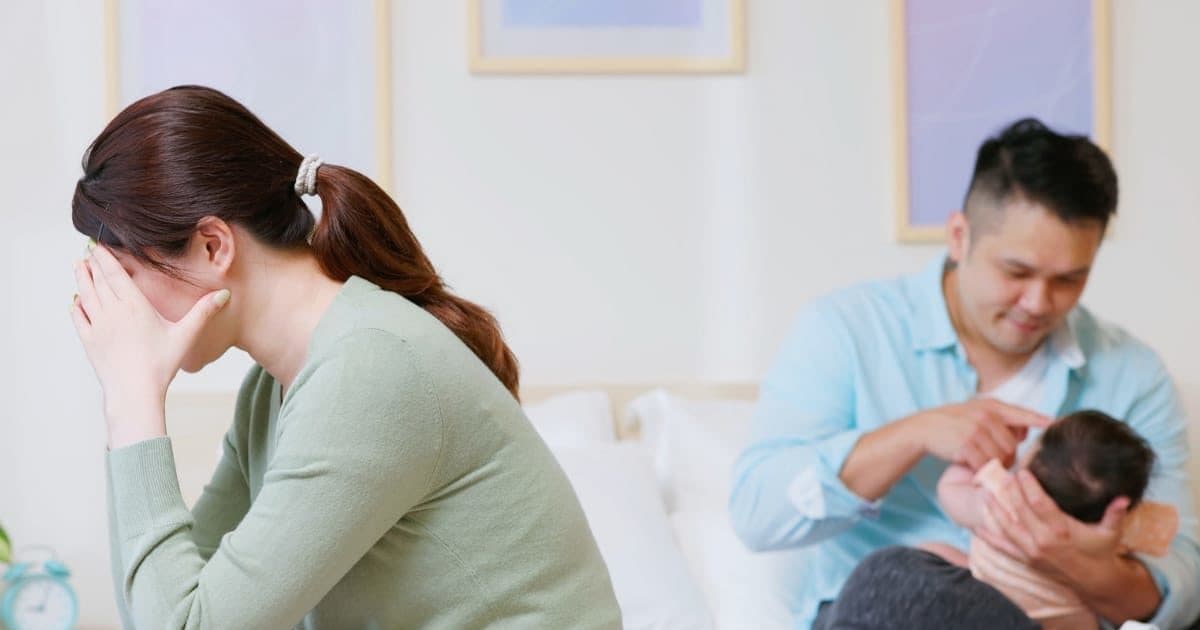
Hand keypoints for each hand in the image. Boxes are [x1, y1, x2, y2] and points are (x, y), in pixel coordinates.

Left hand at [70, 244, 229, 445]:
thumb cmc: (161, 364)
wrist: (134, 392)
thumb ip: (203, 312)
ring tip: (78, 266)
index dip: (106, 258)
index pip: (115, 275)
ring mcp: (97, 326)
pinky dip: (76, 306)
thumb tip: (225, 294)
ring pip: (85, 295)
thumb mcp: (185, 335)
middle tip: (87, 250)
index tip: (99, 246)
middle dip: (92, 264)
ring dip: (81, 279)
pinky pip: (78, 318)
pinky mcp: (89, 341)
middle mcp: (112, 312)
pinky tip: (76, 301)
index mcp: (135, 306)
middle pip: (98, 281)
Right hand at [914, 399, 1050, 470]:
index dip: (1035, 419)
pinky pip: (984, 463)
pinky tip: (972, 465)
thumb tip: (1026, 432)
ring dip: (994, 464)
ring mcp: (975, 430)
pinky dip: (981, 468)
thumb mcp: (976, 412)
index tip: (1051, 422)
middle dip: (1007, 456)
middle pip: (1011, 444)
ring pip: (1000, 456)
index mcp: (991, 406)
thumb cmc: (954, 422)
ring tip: (983, 462)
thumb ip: (1001, 419)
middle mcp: (985, 416)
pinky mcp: (966, 445)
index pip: (1019, 413)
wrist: (925, 428)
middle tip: (995, 460)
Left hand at [976, 469, 1127, 579]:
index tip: (1023, 472)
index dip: (1029, 487)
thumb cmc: (1101, 552)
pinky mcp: (1026, 560)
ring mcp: (1032, 552)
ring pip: (1007, 527)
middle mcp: (1043, 541)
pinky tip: (976, 527)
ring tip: (984, 494)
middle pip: (1020, 512)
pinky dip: (989, 536)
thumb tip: (1124, 496)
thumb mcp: (1110, 533)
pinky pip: (1003, 547)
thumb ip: (1115, 514)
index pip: (1040, 504)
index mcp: (1062, 530)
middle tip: (1002, 475)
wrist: (1094, 582)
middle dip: (1009, 492)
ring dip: (994, 510)